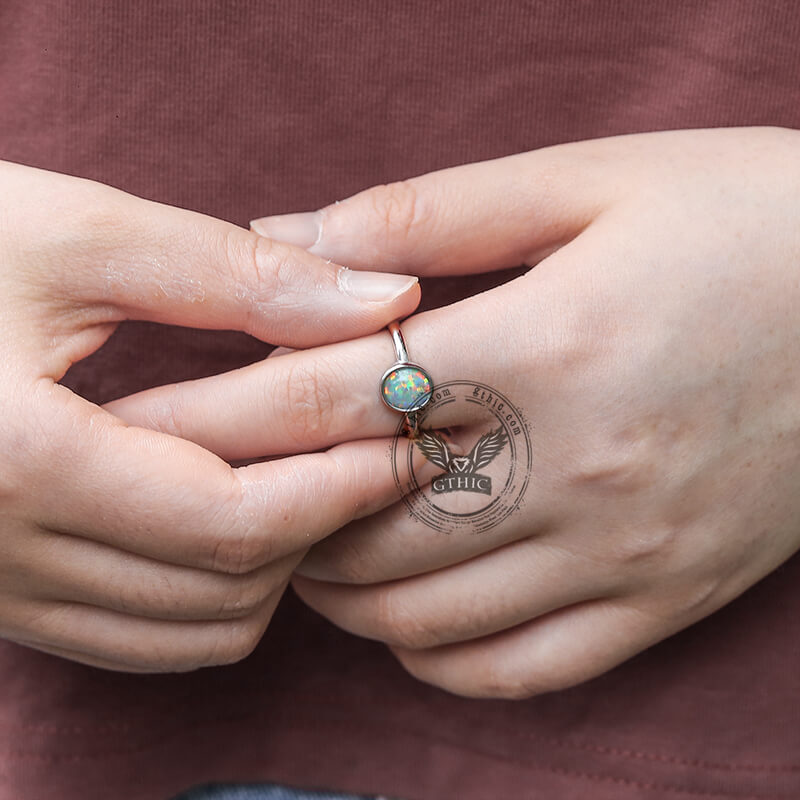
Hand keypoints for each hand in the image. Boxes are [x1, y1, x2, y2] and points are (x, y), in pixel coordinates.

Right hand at [0, 159, 419, 671]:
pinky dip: (212, 591)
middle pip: (226, 588)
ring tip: (309, 478)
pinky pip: (139, 635)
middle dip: (319, 525)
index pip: (237, 523)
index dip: (343, 487)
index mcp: (20, 464)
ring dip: (272, 564)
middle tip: (370, 451)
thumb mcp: (80, 236)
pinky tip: (233, 512)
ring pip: (191, 631)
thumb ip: (243, 276)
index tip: (409, 440)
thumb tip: (386, 299)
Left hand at [110, 127, 799, 694]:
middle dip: (276, 511)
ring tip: (311, 543)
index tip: (162, 422)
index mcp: (548, 344)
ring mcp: (627, 549)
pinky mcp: (668, 595)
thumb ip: (426, 211)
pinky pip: (524, 670)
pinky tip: (410, 614)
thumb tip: (287, 235)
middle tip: (236, 486)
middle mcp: (582, 466)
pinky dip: (439, 656)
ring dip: (342, 589)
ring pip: (429, 616)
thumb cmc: (743, 218)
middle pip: (366, 525)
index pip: (338, 399)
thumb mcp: (589, 180)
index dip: (232, 412)